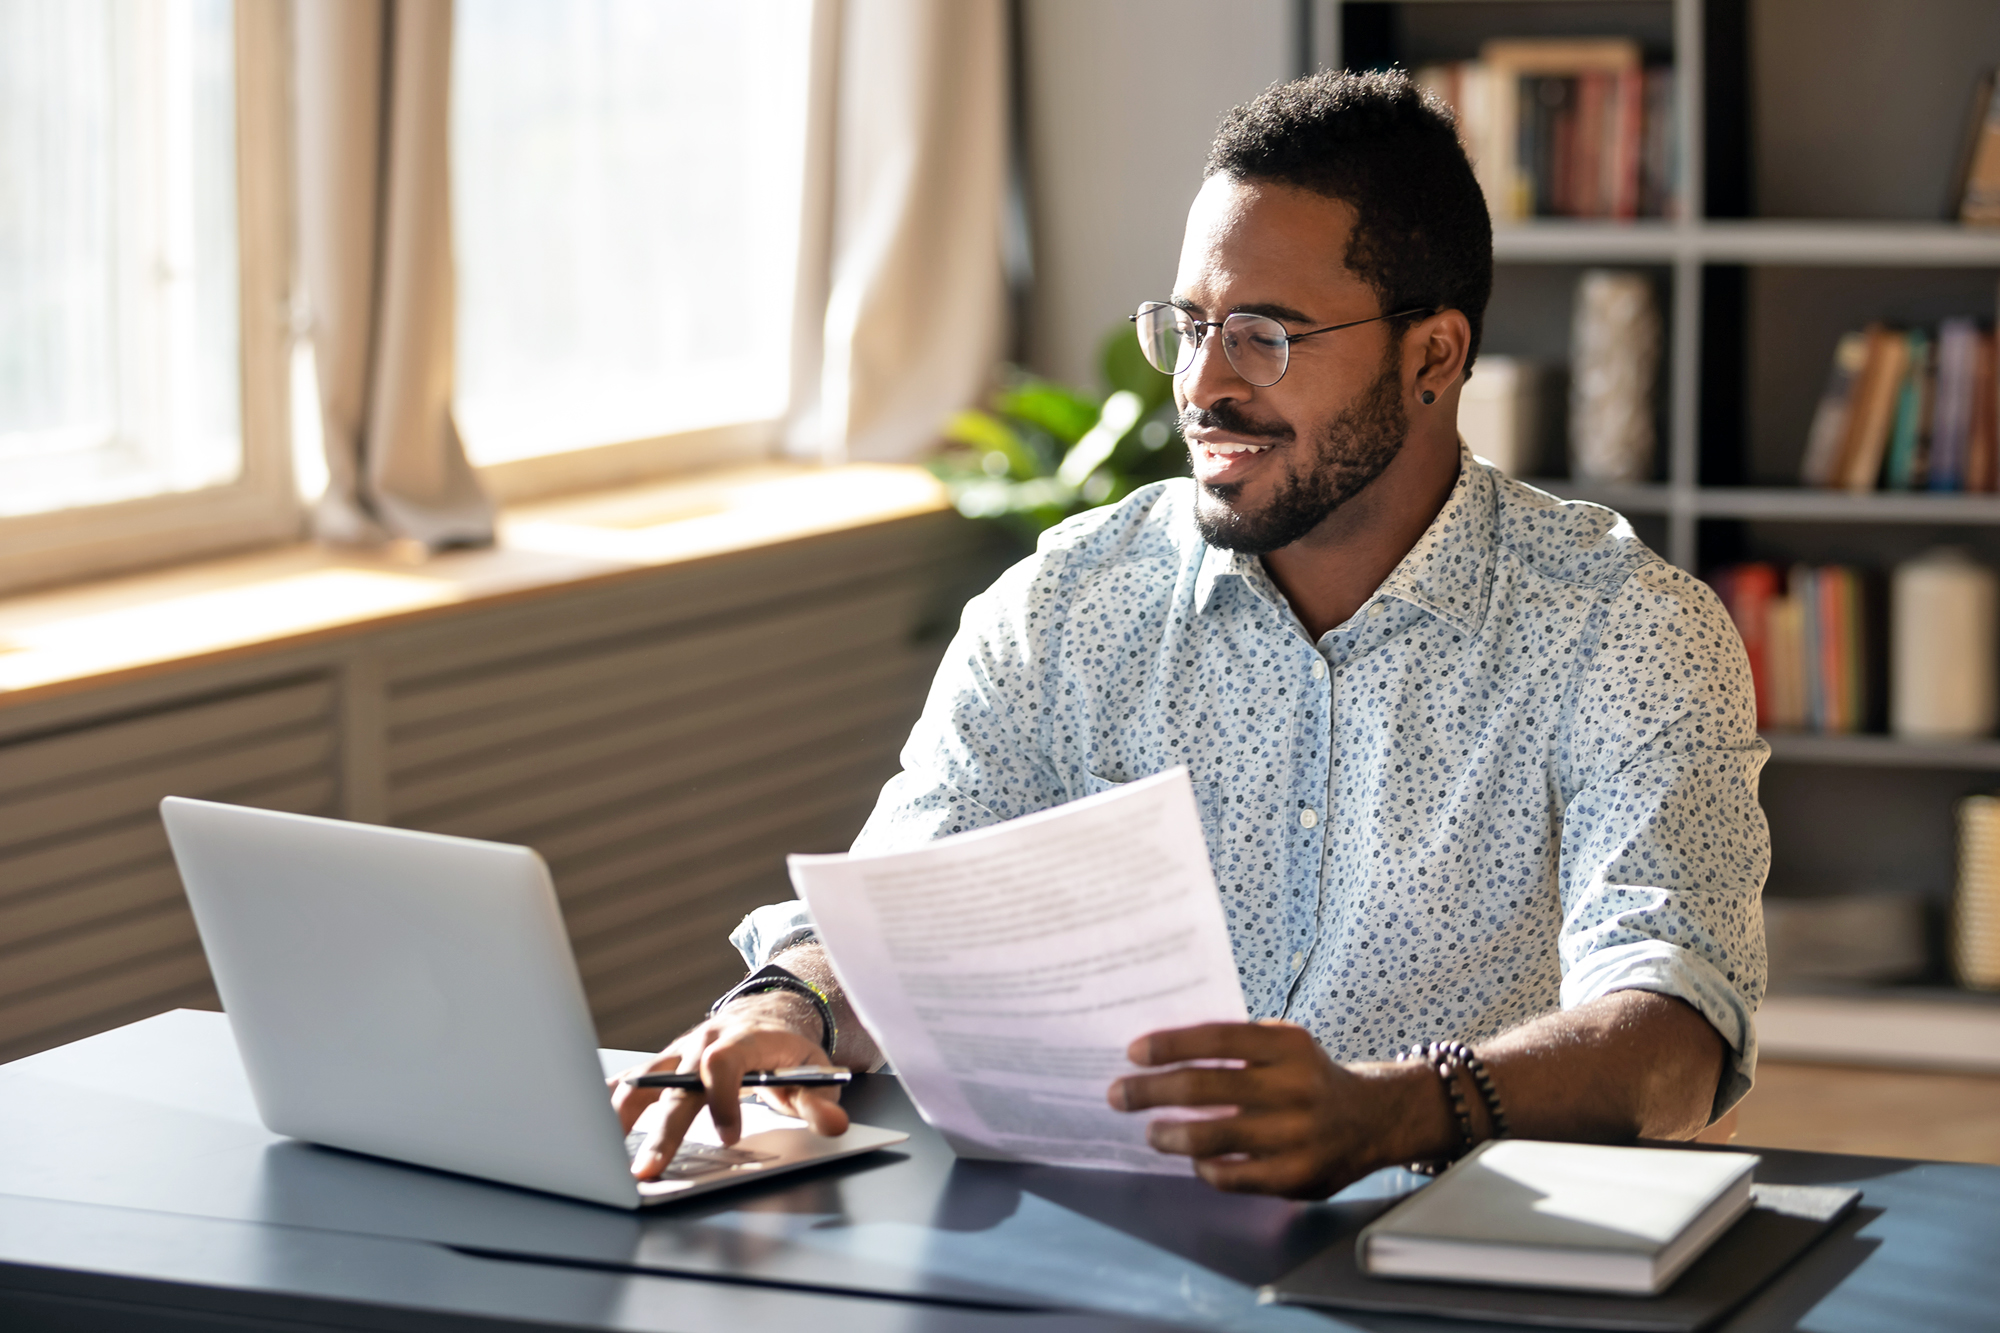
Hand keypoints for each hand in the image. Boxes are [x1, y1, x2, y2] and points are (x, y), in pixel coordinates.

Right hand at [610, 992, 848, 1180]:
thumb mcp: (814, 1075)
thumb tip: (835, 1127)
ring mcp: (679, 1054)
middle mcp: (703, 1044)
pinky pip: (632, 1081)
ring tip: (602, 1154)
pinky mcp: (664, 1065)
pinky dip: (611, 1102)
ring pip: (644, 1082)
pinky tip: (589, 1126)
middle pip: (677, 1085)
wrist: (767, 1016)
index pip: (723, 1063)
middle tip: (649, 1169)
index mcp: (743, 1041)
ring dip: (622, 1119)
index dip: (723, 1098)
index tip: (731, 1136)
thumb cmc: (788, 1053)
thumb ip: (821, 1103)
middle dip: (663, 1130)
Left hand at [1107, 1020, 1418, 1198]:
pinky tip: (1194, 1158)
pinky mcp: (1296, 1176)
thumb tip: (1161, 1054)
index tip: (1133, 1053)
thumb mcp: (1284, 1044)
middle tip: (1119, 1094)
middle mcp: (1294, 1087)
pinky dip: (1205, 1167)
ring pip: (1212, 1137)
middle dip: (1151, 1091)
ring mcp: (1296, 1135)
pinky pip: (1232, 1176)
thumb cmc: (1308, 1076)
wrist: (1373, 1119)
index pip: (1216, 1039)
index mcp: (1287, 1045)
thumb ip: (1236, 1046)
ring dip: (1169, 1134)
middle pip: (1204, 1088)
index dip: (1169, 1045)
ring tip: (1150, 1132)